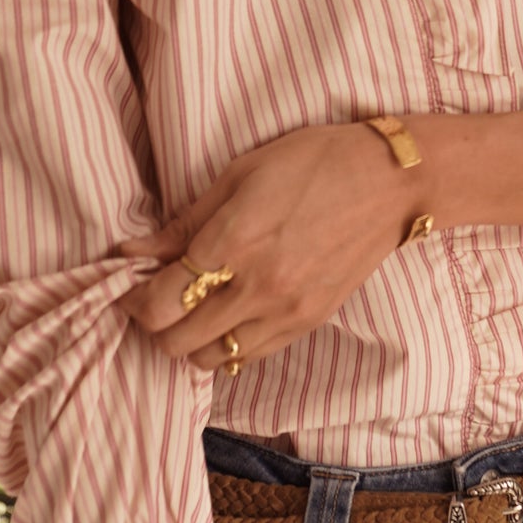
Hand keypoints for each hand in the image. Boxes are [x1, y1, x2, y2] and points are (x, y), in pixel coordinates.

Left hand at [117, 123, 426, 375]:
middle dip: (156, 323)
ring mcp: (285, 310)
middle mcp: (256, 286)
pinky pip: (249, 357)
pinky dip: (228, 345)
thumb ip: (185, 222)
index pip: (160, 302)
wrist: (390, 183)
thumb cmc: (314, 162)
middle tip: (158, 297)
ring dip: (190, 340)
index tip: (132, 285)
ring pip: (209, 359)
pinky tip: (230, 315)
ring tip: (195, 308)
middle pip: (176, 341)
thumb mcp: (241, 174)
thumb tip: (134, 251)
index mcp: (233, 241)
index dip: (134, 299)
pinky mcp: (307, 323)